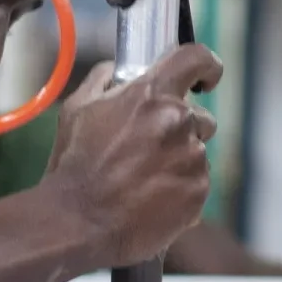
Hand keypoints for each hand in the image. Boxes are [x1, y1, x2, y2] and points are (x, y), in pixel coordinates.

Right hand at [42, 45, 222, 267]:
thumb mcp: (78, 109)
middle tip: (149, 149)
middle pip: (200, 116)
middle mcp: (177, 121)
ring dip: (179, 160)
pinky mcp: (198, 191)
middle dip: (181, 128)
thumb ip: (103, 80)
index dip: (207, 65)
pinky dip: (181, 188)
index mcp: (151, 94)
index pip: (195, 59)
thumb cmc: (75, 165)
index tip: (206, 77)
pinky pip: (198, 182)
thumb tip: (117, 71)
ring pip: (197, 151)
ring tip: (143, 179)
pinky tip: (152, 198)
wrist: (79, 221)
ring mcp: (191, 157)